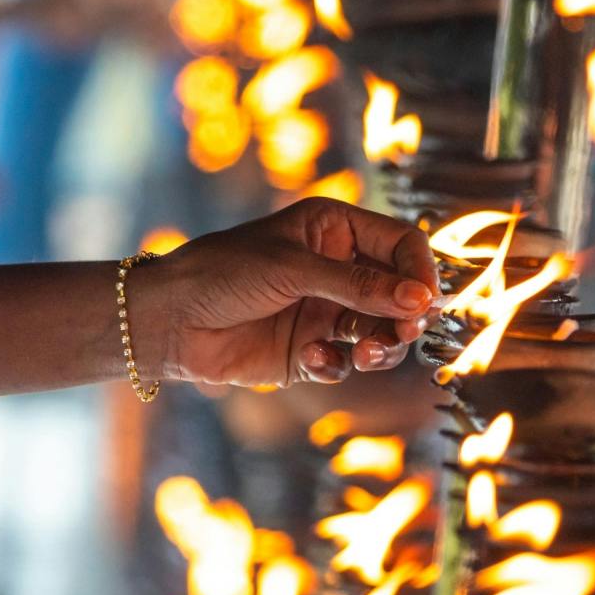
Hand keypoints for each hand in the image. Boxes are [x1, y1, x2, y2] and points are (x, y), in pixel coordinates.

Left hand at [130, 198, 437, 386]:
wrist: (169, 320)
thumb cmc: (223, 273)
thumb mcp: (293, 270)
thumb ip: (359, 286)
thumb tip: (421, 299)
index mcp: (335, 230)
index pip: (401, 244)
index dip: (419, 271)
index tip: (425, 300)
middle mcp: (338, 270)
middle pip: (400, 293)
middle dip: (407, 315)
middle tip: (405, 332)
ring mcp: (326, 312)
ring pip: (381, 333)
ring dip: (382, 346)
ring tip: (366, 354)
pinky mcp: (310, 352)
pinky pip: (345, 362)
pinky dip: (337, 364)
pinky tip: (311, 360)